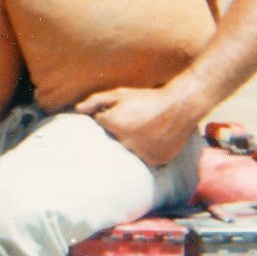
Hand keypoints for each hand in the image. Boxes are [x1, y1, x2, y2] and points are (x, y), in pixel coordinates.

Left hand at [74, 86, 200, 166]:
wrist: (180, 106)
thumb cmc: (147, 98)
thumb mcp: (120, 94)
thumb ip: (96, 101)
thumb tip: (76, 109)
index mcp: (113, 124)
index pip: (99, 128)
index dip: (107, 121)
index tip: (116, 117)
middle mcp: (125, 142)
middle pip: (113, 142)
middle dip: (119, 134)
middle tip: (134, 123)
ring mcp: (140, 153)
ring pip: (128, 152)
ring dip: (132, 145)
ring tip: (145, 130)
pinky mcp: (154, 161)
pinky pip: (143, 159)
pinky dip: (145, 152)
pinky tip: (152, 140)